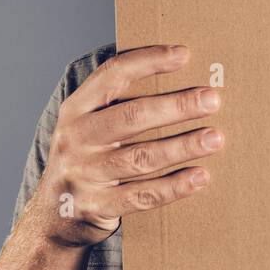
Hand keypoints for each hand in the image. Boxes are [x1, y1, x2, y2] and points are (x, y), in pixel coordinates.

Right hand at [29, 45, 221, 246]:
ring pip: (141, 157)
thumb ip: (120, 106)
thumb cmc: (87, 159)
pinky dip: (173, 187)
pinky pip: (141, 196)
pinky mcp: (97, 205)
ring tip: (215, 138)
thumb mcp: (89, 126)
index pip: (111, 76)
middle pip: (131, 117)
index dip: (147, 62)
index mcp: (76, 109)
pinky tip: (200, 176)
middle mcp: (75, 138)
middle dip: (175, 106)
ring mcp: (83, 174)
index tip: (183, 54)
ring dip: (182, 146)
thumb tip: (182, 84)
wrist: (54, 215)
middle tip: (212, 99)